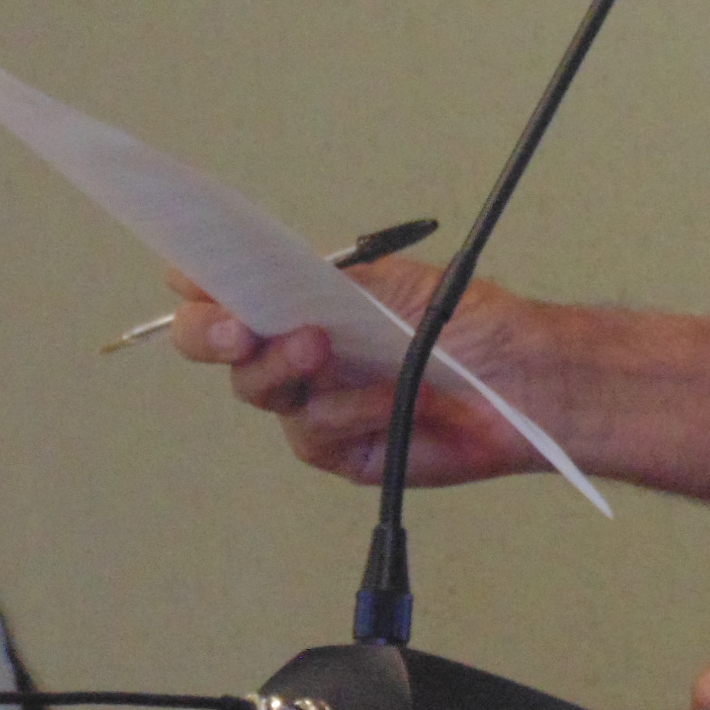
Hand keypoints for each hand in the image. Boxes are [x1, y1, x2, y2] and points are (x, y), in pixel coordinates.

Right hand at [165, 257, 545, 488]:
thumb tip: (256, 260)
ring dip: (286, 366)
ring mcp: (312, 401)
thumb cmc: (467, 323)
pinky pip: (313, 429)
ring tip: (323, 350)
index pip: (226, 288)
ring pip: (258, 388)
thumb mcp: (389, 283)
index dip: (198, 283)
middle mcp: (295, 351)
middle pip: (214, 345)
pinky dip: (350, 408)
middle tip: (237, 327)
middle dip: (210, 333)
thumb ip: (319, 277)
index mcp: (302, 301)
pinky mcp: (336, 449)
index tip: (190, 276)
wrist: (519, 377)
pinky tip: (391, 396)